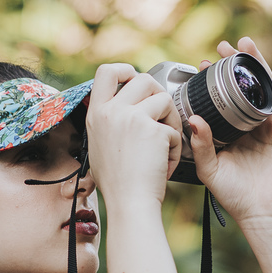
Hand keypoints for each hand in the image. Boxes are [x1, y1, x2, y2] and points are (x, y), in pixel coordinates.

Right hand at [85, 64, 182, 206]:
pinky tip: (165, 164)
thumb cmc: (117, 183)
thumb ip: (108, 123)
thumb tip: (119, 107)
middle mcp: (112, 111)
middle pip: (143, 79)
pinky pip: (174, 129)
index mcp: (97, 113)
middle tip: (162, 117)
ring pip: (165, 99)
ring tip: (165, 145)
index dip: (125, 69)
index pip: (106, 71)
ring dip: (171, 120)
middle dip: (159, 94)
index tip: (135, 79)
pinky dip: (175, 147)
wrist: (129, 203)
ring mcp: (132, 118)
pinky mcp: (154, 130)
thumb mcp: (100, 146)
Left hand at [188, 38, 271, 226]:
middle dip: (235, 65)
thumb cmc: (235, 196)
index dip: (215, 81)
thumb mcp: (210, 169)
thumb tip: (194, 118)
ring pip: (264, 88)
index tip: (203, 64)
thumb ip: (201, 144)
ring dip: (257, 64)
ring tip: (247, 43)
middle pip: (244, 88)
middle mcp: (252, 126)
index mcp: (233, 133)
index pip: (223, 100)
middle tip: (224, 46)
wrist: (262, 214)